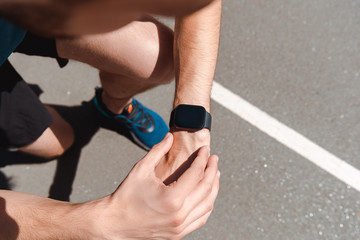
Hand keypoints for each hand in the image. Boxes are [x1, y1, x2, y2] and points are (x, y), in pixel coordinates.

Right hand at [91, 133, 219, 239]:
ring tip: (214, 174)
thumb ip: (158, 150)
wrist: (114, 223)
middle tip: (213, 159)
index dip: (202, 159)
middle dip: (212, 170)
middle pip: (206, 188)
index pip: (196, 174)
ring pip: (207, 205)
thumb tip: (169, 136)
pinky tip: (207, 194)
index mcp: (172, 198)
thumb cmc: (125, 196)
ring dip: (214, 188)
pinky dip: (207, 205)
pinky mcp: (178, 234)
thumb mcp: (140, 169)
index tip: (205, 150)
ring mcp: (180, 227)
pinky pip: (201, 218)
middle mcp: (179, 215)